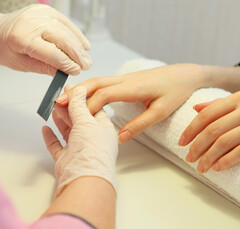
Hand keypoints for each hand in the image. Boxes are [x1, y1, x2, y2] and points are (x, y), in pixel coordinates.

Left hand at [0, 4, 91, 75]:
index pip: (52, 53)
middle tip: (86, 66)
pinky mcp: (46, 10)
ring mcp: (40, 14)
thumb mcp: (23, 64)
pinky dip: (77, 34)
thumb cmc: (8, 48)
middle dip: (77, 55)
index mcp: (22, 38)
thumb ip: (45, 68)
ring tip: (86, 59)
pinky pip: (66, 23)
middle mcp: (32, 22)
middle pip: (63, 40)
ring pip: (67, 32)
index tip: (77, 71)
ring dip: (79, 47)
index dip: (67, 64)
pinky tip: (84, 45)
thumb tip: (65, 72)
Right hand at [42, 86, 117, 195]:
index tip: (71, 90)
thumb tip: (77, 90)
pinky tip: (46, 129)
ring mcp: (80, 149)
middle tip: (59, 98)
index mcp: (103, 129)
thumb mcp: (87, 121)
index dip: (82, 99)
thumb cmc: (93, 150)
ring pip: (69, 131)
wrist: (85, 179)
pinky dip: (51, 137)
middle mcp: (93, 139)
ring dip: (61, 120)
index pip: (94, 110)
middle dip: (69, 108)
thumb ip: (79, 105)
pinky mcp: (67, 159)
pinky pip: (57, 146)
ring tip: (53, 109)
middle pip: (80, 120)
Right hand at [55, 64, 207, 142]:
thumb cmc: (175, 92)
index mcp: (133, 88)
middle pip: (96, 83)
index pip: (105, 94)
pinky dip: (91, 88)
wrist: (185, 75)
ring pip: (98, 80)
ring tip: (66, 99)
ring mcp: (125, 77)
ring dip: (81, 89)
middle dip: (77, 93)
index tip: (77, 118)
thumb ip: (140, 125)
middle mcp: (125, 80)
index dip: (89, 105)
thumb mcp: (161, 111)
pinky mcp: (126, 79)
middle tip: (59, 103)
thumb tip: (120, 137)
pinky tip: (85, 95)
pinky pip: (104, 82)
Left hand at [178, 91, 239, 172]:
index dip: (191, 130)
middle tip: (188, 158)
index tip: (181, 143)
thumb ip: (217, 105)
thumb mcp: (239, 101)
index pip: (206, 116)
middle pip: (212, 130)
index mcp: (235, 100)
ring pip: (224, 142)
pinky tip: (217, 168)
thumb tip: (195, 108)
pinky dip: (227, 160)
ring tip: (200, 168)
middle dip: (197, 146)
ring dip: (208, 157)